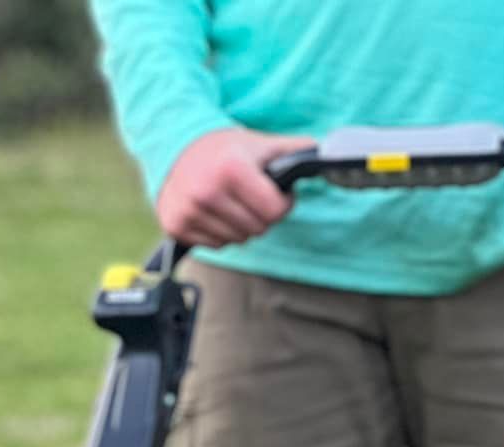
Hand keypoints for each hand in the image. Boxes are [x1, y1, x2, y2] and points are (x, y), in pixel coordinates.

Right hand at [156, 127, 314, 248]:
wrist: (178, 150)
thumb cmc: (225, 149)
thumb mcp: (260, 143)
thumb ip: (294, 150)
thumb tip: (327, 154)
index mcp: (232, 169)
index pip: (274, 212)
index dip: (282, 205)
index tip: (276, 195)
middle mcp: (207, 192)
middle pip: (257, 229)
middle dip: (261, 216)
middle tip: (252, 198)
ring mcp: (189, 212)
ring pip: (238, 240)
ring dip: (241, 226)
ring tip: (232, 204)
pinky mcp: (176, 227)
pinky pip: (216, 246)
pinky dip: (221, 233)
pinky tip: (215, 213)